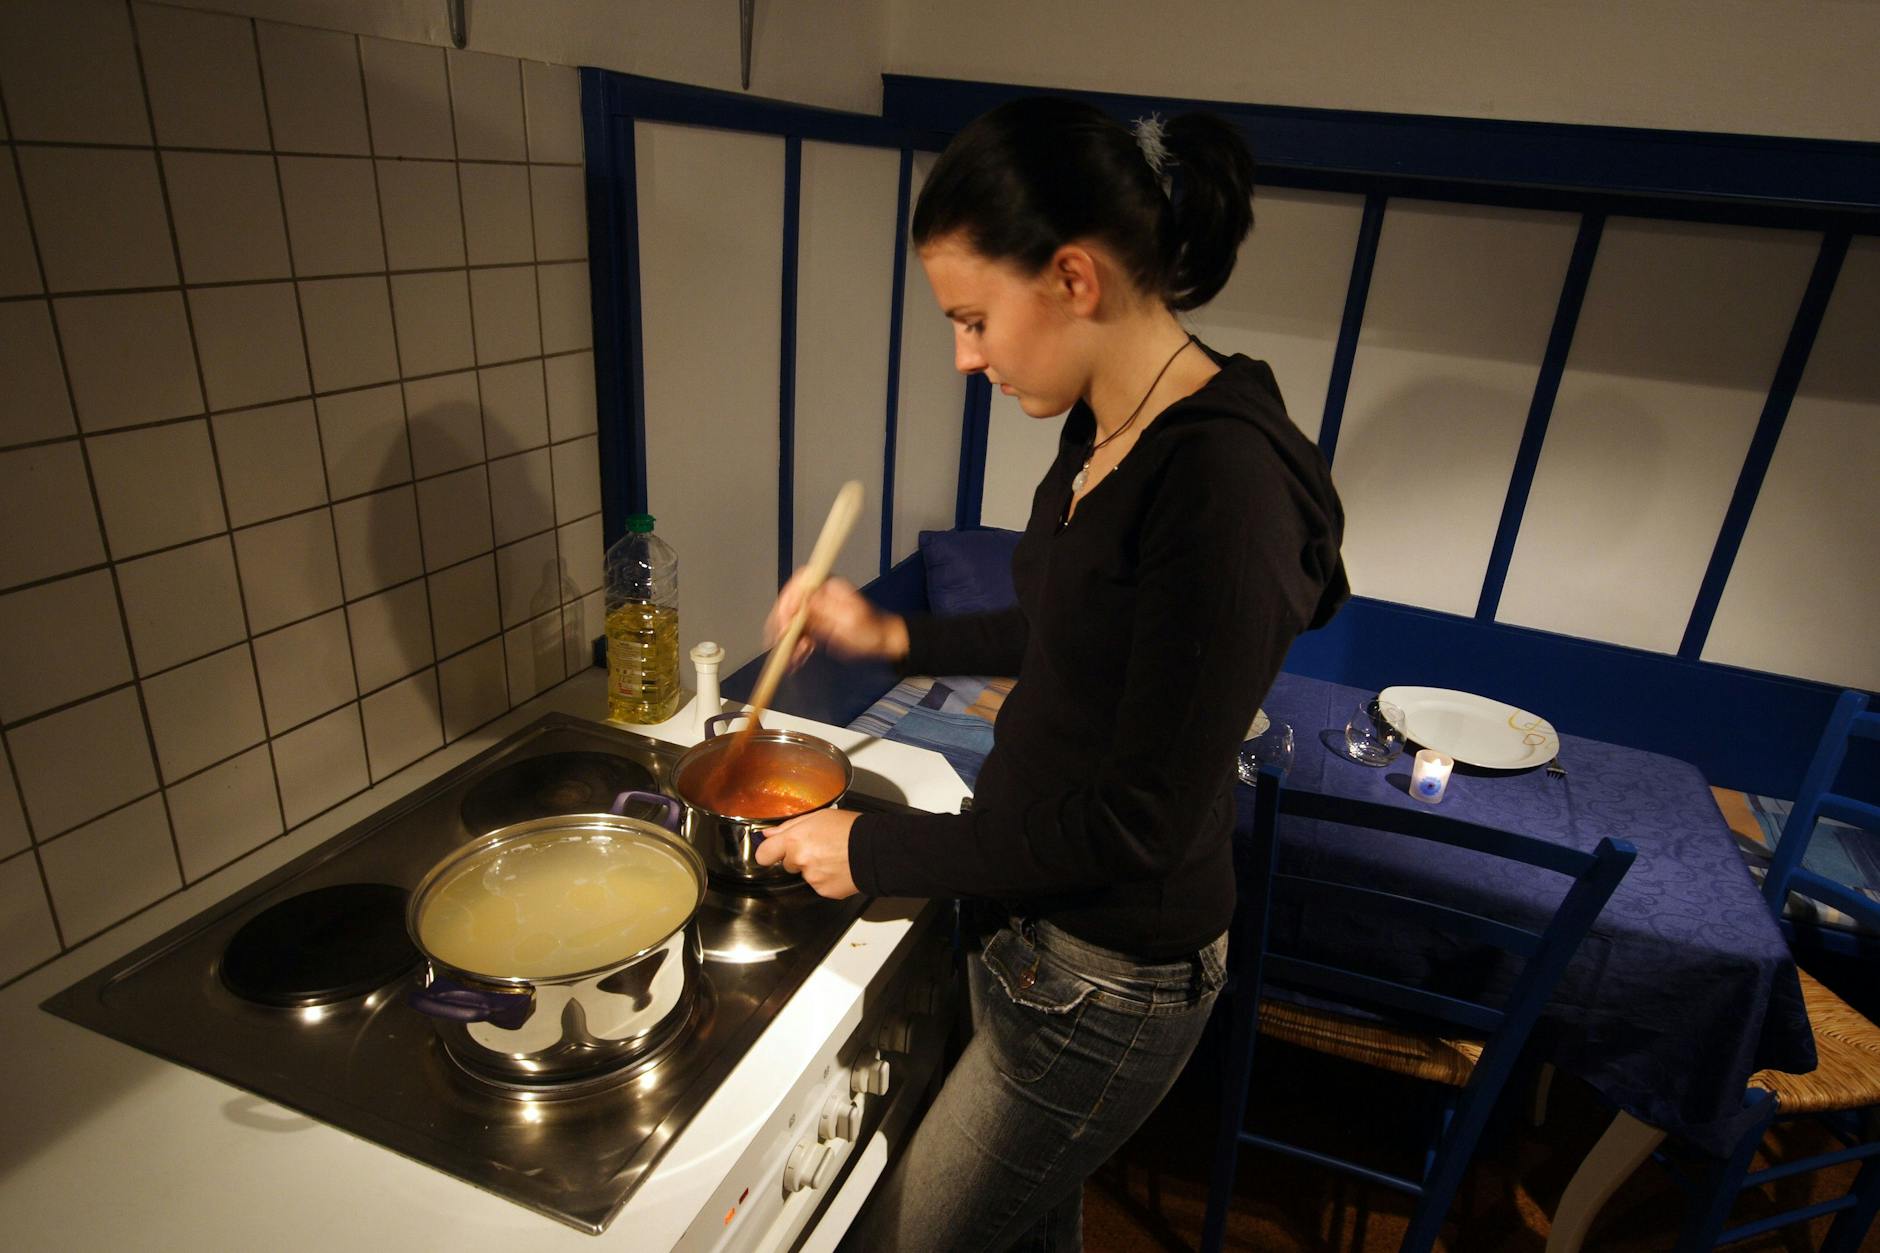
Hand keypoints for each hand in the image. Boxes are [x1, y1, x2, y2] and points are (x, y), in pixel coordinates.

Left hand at [753, 809, 860, 898]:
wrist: (875, 850)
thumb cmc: (851, 829)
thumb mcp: (818, 817)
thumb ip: (789, 826)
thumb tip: (769, 833)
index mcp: (795, 840)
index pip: (764, 854)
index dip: (767, 853)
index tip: (771, 852)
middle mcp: (800, 860)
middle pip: (787, 864)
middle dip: (798, 858)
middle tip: (818, 848)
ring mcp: (812, 878)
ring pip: (805, 875)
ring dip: (814, 868)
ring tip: (834, 856)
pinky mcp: (824, 890)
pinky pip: (819, 885)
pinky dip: (826, 879)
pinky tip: (839, 868)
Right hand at [765, 572, 908, 669]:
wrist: (880, 643)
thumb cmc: (870, 630)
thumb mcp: (849, 621)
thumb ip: (825, 610)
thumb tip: (804, 600)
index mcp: (830, 586)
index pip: (801, 581)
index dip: (789, 597)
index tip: (786, 619)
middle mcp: (820, 593)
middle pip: (791, 601)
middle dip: (784, 623)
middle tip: (781, 642)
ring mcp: (816, 608)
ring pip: (791, 620)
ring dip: (788, 639)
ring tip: (792, 658)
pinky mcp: (815, 622)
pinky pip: (798, 632)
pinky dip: (795, 646)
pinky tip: (797, 659)